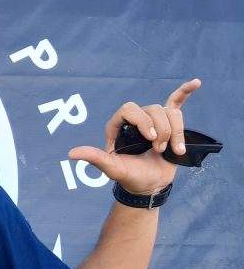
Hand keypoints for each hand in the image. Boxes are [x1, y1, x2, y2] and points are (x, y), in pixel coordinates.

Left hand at [69, 79, 200, 194]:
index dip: (142, 121)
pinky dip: (186, 92)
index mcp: (118, 125)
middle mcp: (135, 120)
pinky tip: (196, 83)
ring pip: (170, 113)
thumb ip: (94, 158)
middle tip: (158, 150)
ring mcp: (153, 120)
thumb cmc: (130, 176)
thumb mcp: (112, 169)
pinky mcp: (169, 123)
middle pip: (153, 110)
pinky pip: (177, 102)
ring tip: (172, 150)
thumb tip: (72, 153)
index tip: (151, 139)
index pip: (130, 110)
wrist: (149, 185)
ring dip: (174, 132)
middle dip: (160, 130)